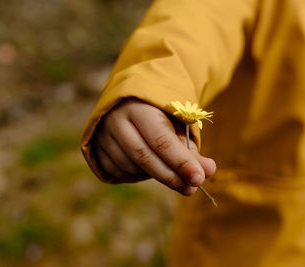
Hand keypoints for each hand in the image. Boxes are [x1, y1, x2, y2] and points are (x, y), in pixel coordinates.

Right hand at [92, 98, 215, 195]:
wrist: (128, 102)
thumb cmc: (158, 114)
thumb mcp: (177, 124)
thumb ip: (191, 149)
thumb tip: (209, 171)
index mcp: (139, 107)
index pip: (161, 139)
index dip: (181, 161)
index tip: (199, 178)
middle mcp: (116, 121)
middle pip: (145, 157)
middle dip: (171, 176)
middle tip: (192, 188)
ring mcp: (102, 136)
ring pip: (132, 168)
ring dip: (155, 175)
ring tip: (170, 169)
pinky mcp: (95, 150)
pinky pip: (120, 173)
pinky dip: (139, 175)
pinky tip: (148, 166)